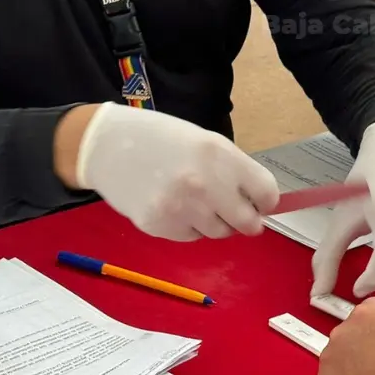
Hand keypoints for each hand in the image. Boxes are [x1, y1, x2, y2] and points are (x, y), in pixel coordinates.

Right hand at [70, 102, 279, 239]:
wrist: (108, 146)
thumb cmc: (161, 138)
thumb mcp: (206, 141)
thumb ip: (233, 170)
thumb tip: (258, 201)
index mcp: (220, 155)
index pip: (267, 193)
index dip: (266, 200)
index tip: (260, 201)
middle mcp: (205, 184)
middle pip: (248, 223)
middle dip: (246, 220)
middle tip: (236, 212)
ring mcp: (182, 209)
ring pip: (219, 233)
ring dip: (215, 222)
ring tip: (195, 200)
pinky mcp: (161, 227)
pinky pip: (191, 237)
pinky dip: (189, 226)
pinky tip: (173, 205)